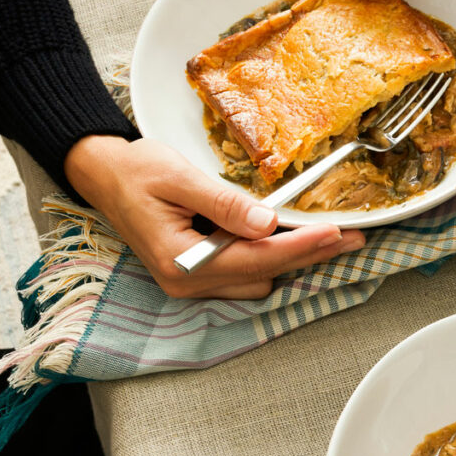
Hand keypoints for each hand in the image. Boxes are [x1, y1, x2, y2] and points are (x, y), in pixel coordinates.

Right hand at [64, 135, 364, 298]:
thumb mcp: (178, 176)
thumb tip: (268, 223)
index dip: (300, 247)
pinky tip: (293, 240)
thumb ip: (224, 202)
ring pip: (260, 280)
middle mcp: (188, 282)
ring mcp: (192, 284)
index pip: (256, 258)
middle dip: (309, 255)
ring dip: (292, 260)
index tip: (336, 234)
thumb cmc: (134, 171)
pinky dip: (272, 260)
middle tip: (353, 238)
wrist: (101, 174)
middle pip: (265, 275)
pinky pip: (247, 275)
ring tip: (329, 237)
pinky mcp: (198, 276)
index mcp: (181, 261)